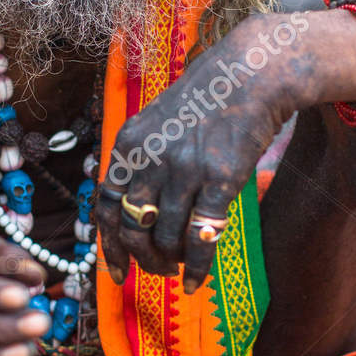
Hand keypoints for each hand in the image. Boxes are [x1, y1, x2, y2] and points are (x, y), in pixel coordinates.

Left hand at [97, 13, 309, 292]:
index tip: (116, 271)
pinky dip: (197, 266)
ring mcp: (184, 170)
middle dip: (142, 258)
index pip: (106, 205)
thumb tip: (134, 215)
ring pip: (166, 237)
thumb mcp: (156, 125)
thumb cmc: (205, 102)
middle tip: (156, 269)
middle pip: (133, 227)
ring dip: (170, 262)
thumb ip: (140, 164)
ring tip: (178, 269)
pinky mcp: (219, 180)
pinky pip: (200, 237)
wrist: (250, 75)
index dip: (109, 244)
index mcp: (128, 144)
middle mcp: (149, 158)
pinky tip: (196, 280)